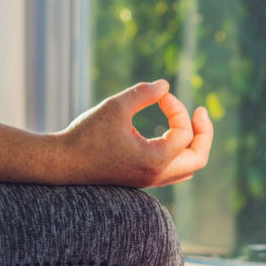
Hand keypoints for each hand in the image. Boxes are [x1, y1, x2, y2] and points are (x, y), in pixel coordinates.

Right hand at [55, 80, 212, 187]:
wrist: (61, 163)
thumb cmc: (86, 135)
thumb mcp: (116, 107)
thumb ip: (144, 93)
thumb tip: (165, 85)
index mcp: (155, 160)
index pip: (184, 133)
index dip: (177, 107)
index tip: (159, 96)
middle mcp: (156, 175)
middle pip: (199, 159)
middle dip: (204, 133)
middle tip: (201, 111)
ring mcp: (149, 180)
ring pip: (187, 168)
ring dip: (193, 144)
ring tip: (190, 121)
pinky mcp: (140, 178)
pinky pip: (172, 170)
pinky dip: (178, 151)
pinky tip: (168, 134)